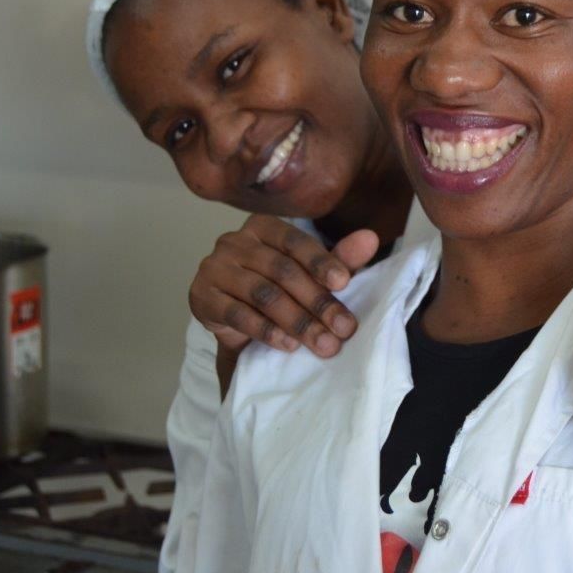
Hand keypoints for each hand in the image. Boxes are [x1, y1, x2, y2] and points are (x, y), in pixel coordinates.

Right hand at [190, 214, 380, 359]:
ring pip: (263, 294)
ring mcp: (215, 268)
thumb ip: (339, 257)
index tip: (345, 283)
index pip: (295, 240)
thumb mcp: (311, 272)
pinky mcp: (202, 297)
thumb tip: (371, 238)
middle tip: (343, 328)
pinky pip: (237, 314)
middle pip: (282, 271)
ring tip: (323, 343)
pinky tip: (288, 345)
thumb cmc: (278, 288)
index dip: (321, 261)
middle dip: (317, 302)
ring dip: (297, 321)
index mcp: (263, 227)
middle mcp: (235, 241)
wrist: (234, 320)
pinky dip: (266, 331)